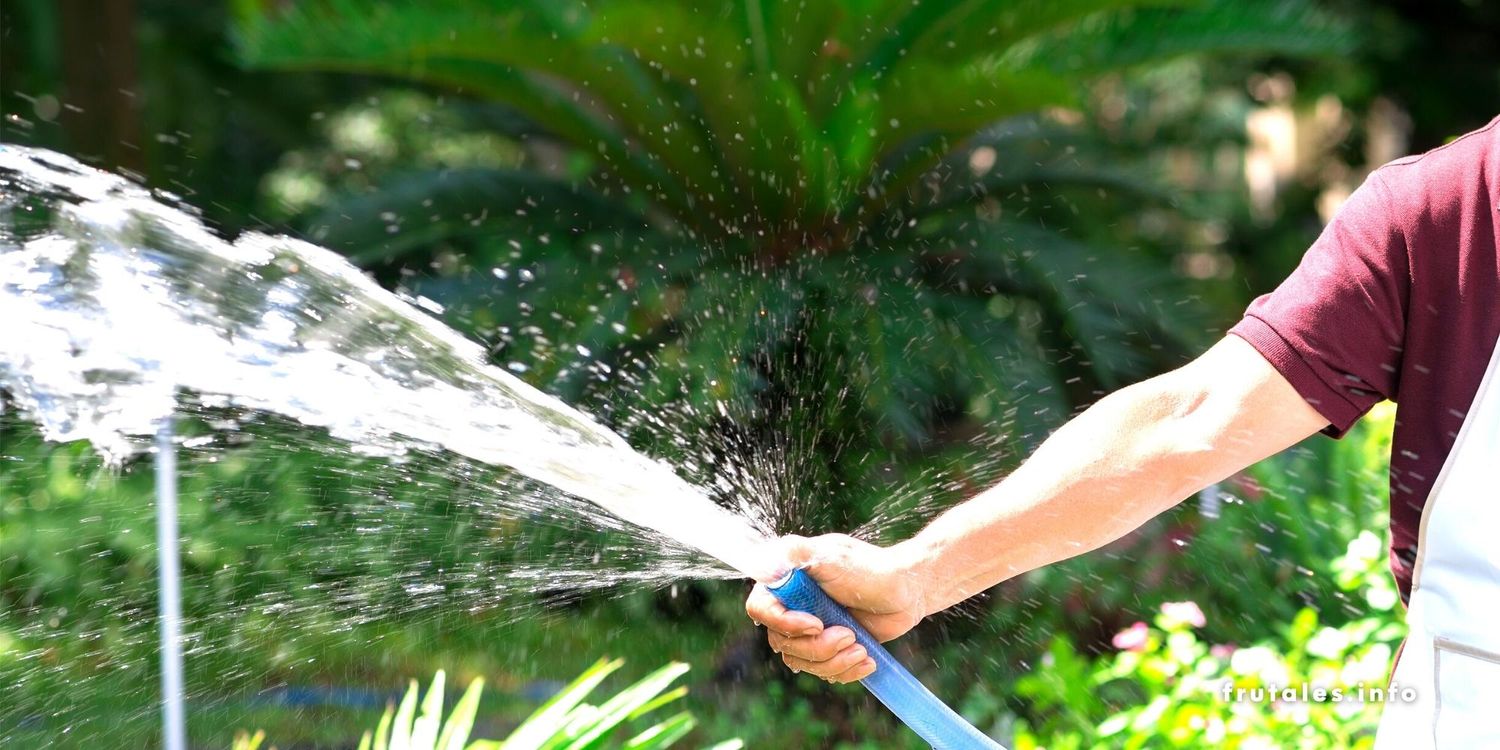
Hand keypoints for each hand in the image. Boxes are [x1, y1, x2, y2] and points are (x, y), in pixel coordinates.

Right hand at [745, 533, 927, 682]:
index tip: (816, 624)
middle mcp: (791, 605)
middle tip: (850, 635)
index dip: (784, 623)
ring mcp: (808, 630)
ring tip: (861, 647)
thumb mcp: (832, 556)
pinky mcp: (828, 648)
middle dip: (818, 647)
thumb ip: (795, 555)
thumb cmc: (870, 568)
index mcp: (786, 580)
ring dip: (835, 661)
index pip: (759, 608)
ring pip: (801, 662)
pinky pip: (823, 672)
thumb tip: (764, 563)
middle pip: (782, 642)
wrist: (907, 591)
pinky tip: (867, 658)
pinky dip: (846, 670)